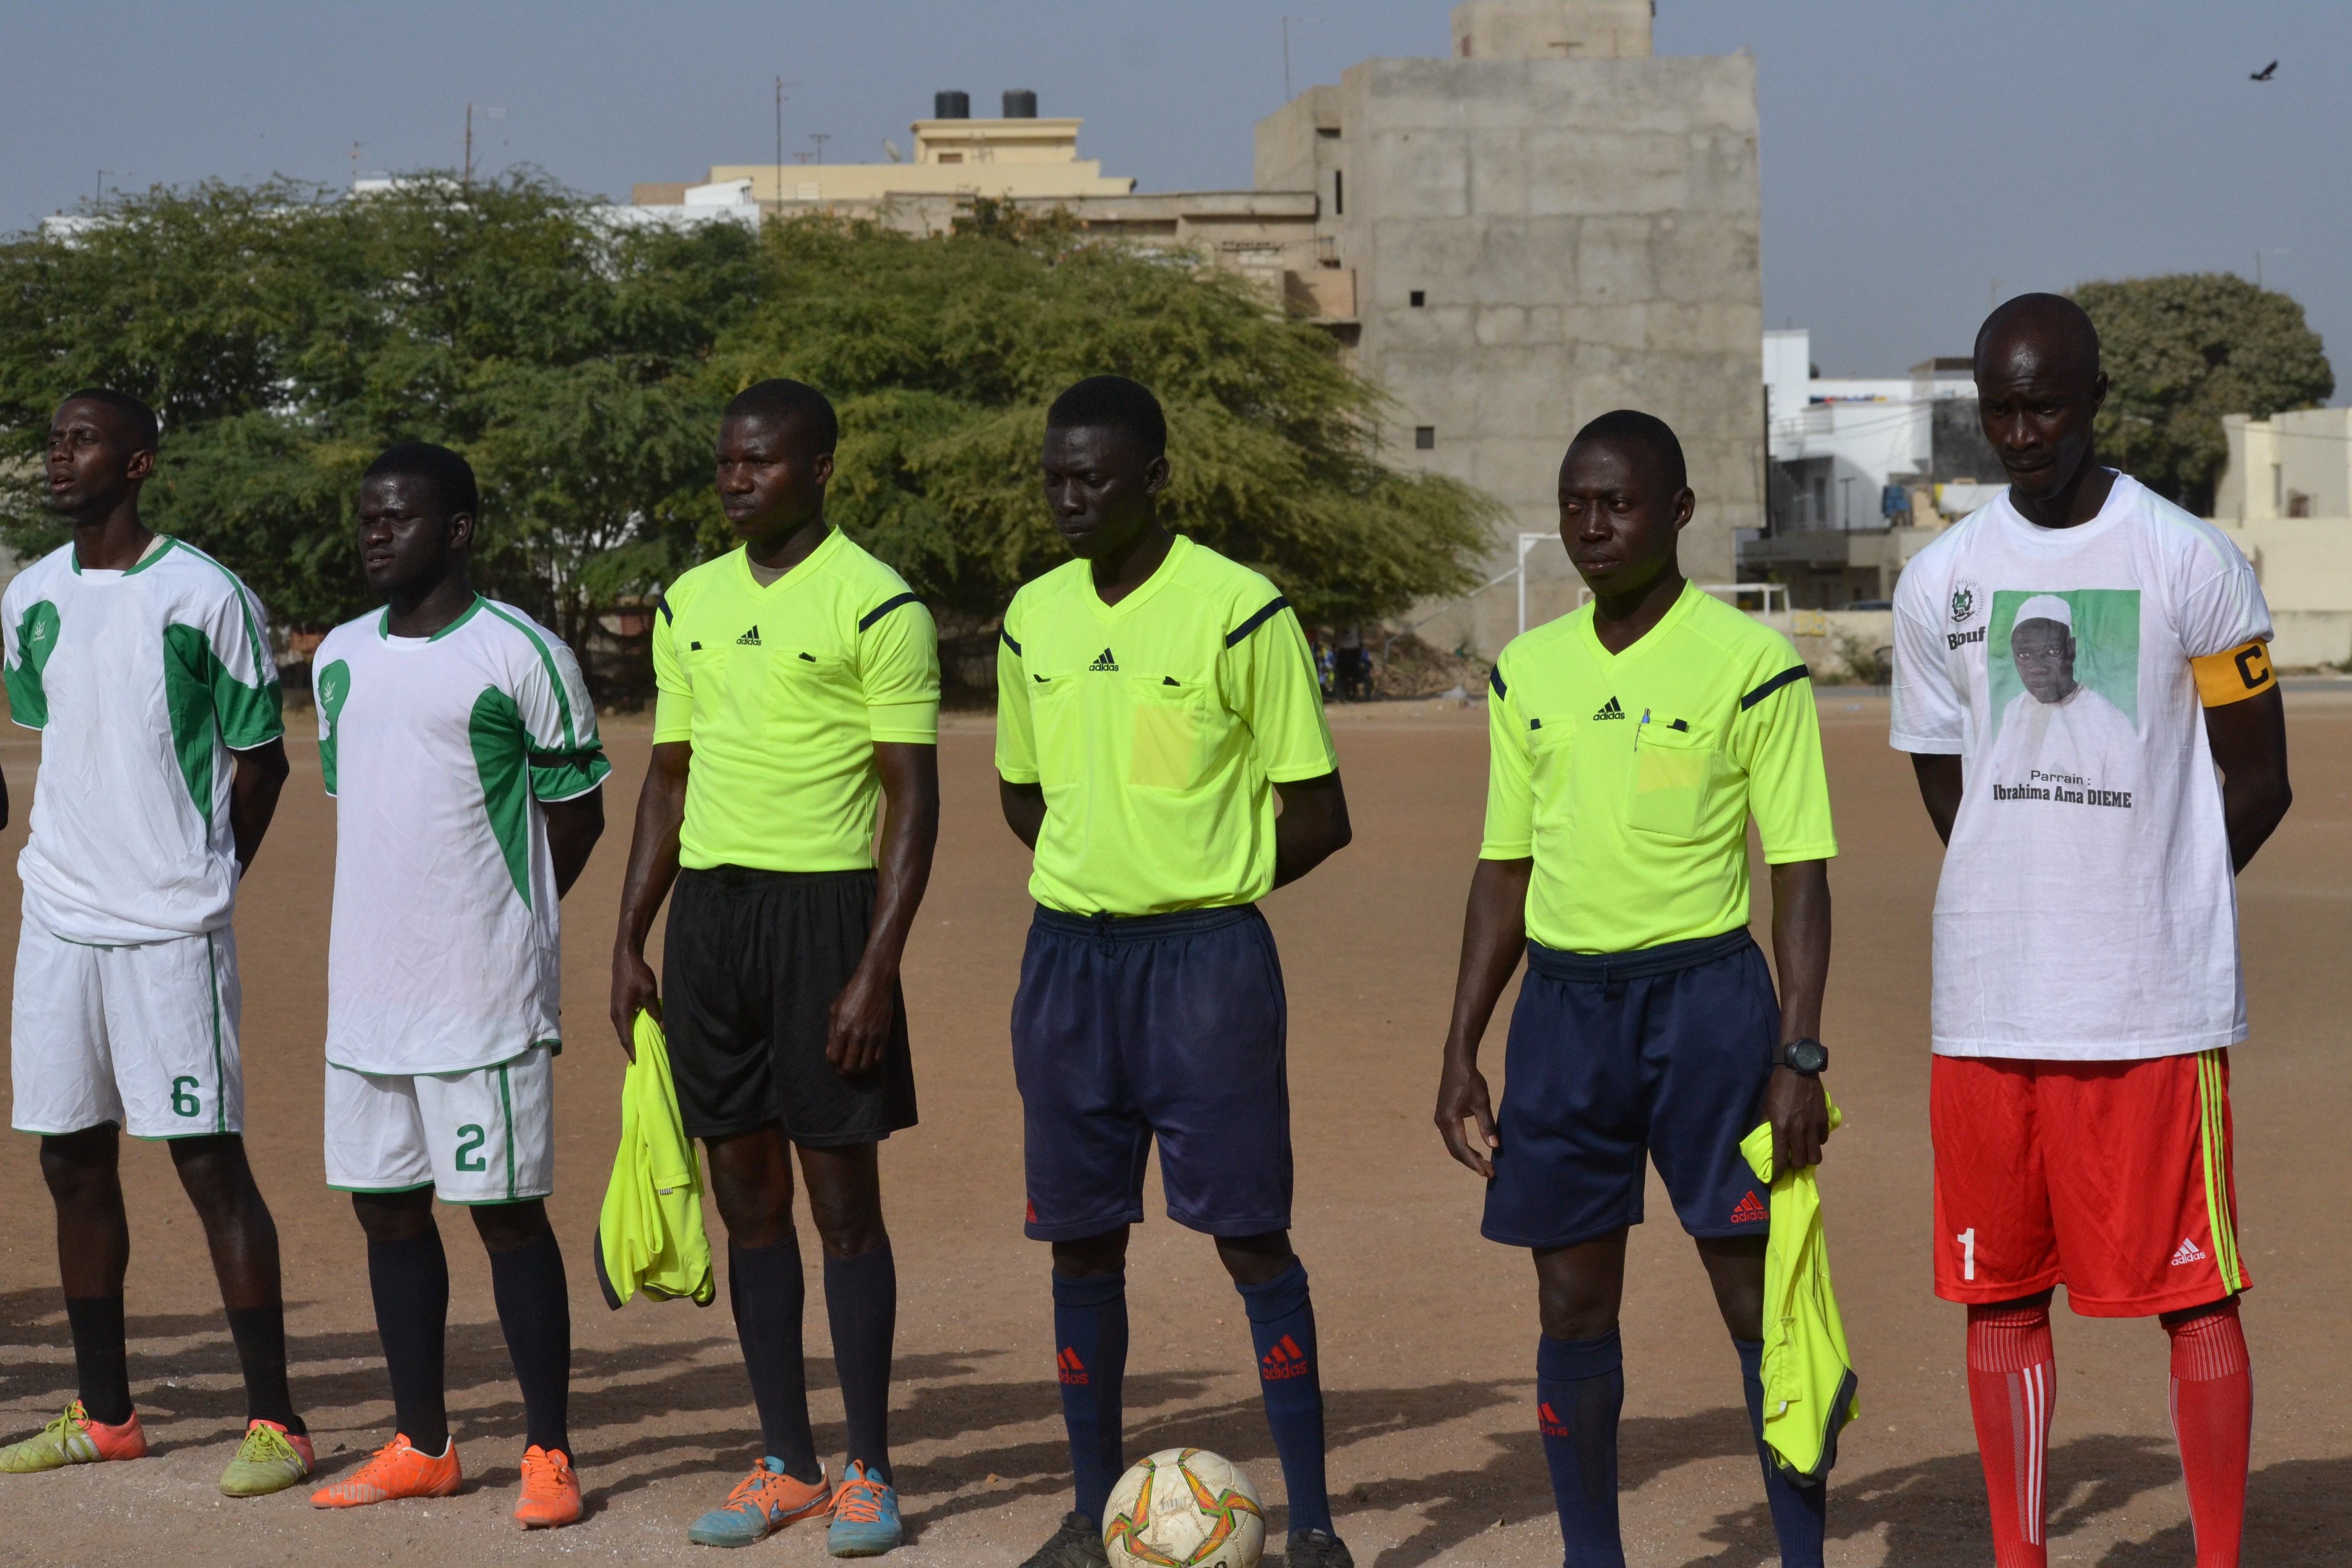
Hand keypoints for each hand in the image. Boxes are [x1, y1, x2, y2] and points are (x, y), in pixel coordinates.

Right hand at [611, 948, 658, 1061]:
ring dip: (634, 1038)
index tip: (640, 1063)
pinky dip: (633, 1028)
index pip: (627, 1039)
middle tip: (645, 1058)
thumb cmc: (637, 975)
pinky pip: (626, 1022)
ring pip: (625, 1029)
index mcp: (621, 1014)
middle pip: (625, 1037)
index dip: (633, 1052)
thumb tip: (663, 1028)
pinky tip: (644, 1031)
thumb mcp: (649, 994)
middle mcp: (616, 1015)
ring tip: (646, 1047)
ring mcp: (616, 1010)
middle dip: (634, 1048)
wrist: (625, 959)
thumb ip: (656, 1012)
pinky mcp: (619, 1005)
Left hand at [825, 961, 895, 1076]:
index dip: (832, 1063)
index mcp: (842, 1029)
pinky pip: (879, 1058)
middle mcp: (857, 1036)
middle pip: (850, 1066)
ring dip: (858, 1069)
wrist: (875, 983)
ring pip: (865, 1066)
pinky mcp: (884, 1035)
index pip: (835, 1058)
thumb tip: (831, 1051)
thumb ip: (832, 1033)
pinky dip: (871, 1063)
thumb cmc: (851, 994)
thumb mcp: (834, 1010)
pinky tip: (867, 1059)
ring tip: (855, 1066)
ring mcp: (872, 1037)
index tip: (833, 1060)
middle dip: (844, 1071)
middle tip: (843, 1068)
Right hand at [1434, 1051, 1499, 1178]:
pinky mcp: (1443, 1116)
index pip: (1461, 1149)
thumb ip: (1487, 1125)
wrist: (1457, 1063)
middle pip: (1455, 1151)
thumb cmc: (1471, 1080)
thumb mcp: (1482, 1102)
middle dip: (1471, 1163)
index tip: (1488, 1172)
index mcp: (1450, 1119)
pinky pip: (1452, 1138)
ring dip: (1467, 1157)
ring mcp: (1440, 1119)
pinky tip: (1475, 1151)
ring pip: (1452, 1146)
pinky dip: (1463, 1147)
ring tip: (1484, 1164)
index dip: (1474, 1163)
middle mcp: (1441, 1122)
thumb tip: (1495, 1146)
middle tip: (1489, 1171)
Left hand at [1762, 1065, 1829, 1176]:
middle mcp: (1798, 1130)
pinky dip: (1816, 1142)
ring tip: (1802, 1152)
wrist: (1798, 1068)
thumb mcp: (1767, 1107)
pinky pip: (1822, 1140)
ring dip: (1808, 1158)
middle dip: (1794, 1167)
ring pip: (1816, 1156)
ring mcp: (1813, 1126)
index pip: (1780, 1160)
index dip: (1777, 1174)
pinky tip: (1810, 1136)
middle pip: (1801, 1162)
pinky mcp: (1824, 1120)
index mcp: (1781, 1128)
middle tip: (1790, 1162)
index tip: (1775, 1179)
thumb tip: (1766, 1141)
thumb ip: (1767, 1125)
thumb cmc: (1778, 1087)